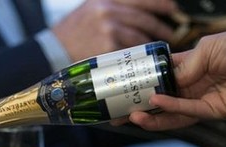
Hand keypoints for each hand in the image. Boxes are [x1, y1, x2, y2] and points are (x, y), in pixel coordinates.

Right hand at [52, 0, 176, 61]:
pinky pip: (129, 53)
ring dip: (151, 45)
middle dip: (161, 28)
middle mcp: (108, 12)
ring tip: (156, 51)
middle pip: (144, 19)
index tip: (173, 9)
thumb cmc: (72, 31)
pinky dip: (138, 58)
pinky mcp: (107, 49)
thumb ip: (112, 6)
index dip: (160, 4)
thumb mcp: (90, 9)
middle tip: (170, 35)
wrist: (53, 49)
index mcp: (106, 0)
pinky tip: (142, 61)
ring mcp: (109, 31)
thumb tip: (138, 10)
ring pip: (139, 38)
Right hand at [128, 22, 225, 130]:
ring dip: (149, 116)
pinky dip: (169, 109)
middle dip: (136, 107)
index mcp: (186, 68)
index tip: (120, 88)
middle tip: (116, 112)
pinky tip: (155, 104)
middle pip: (157, 101)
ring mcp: (199, 100)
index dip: (138, 85)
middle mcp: (189, 86)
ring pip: (168, 113)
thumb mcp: (205, 50)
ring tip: (130, 115)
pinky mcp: (211, 111)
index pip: (156, 79)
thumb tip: (163, 83)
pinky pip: (186, 112)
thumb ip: (181, 68)